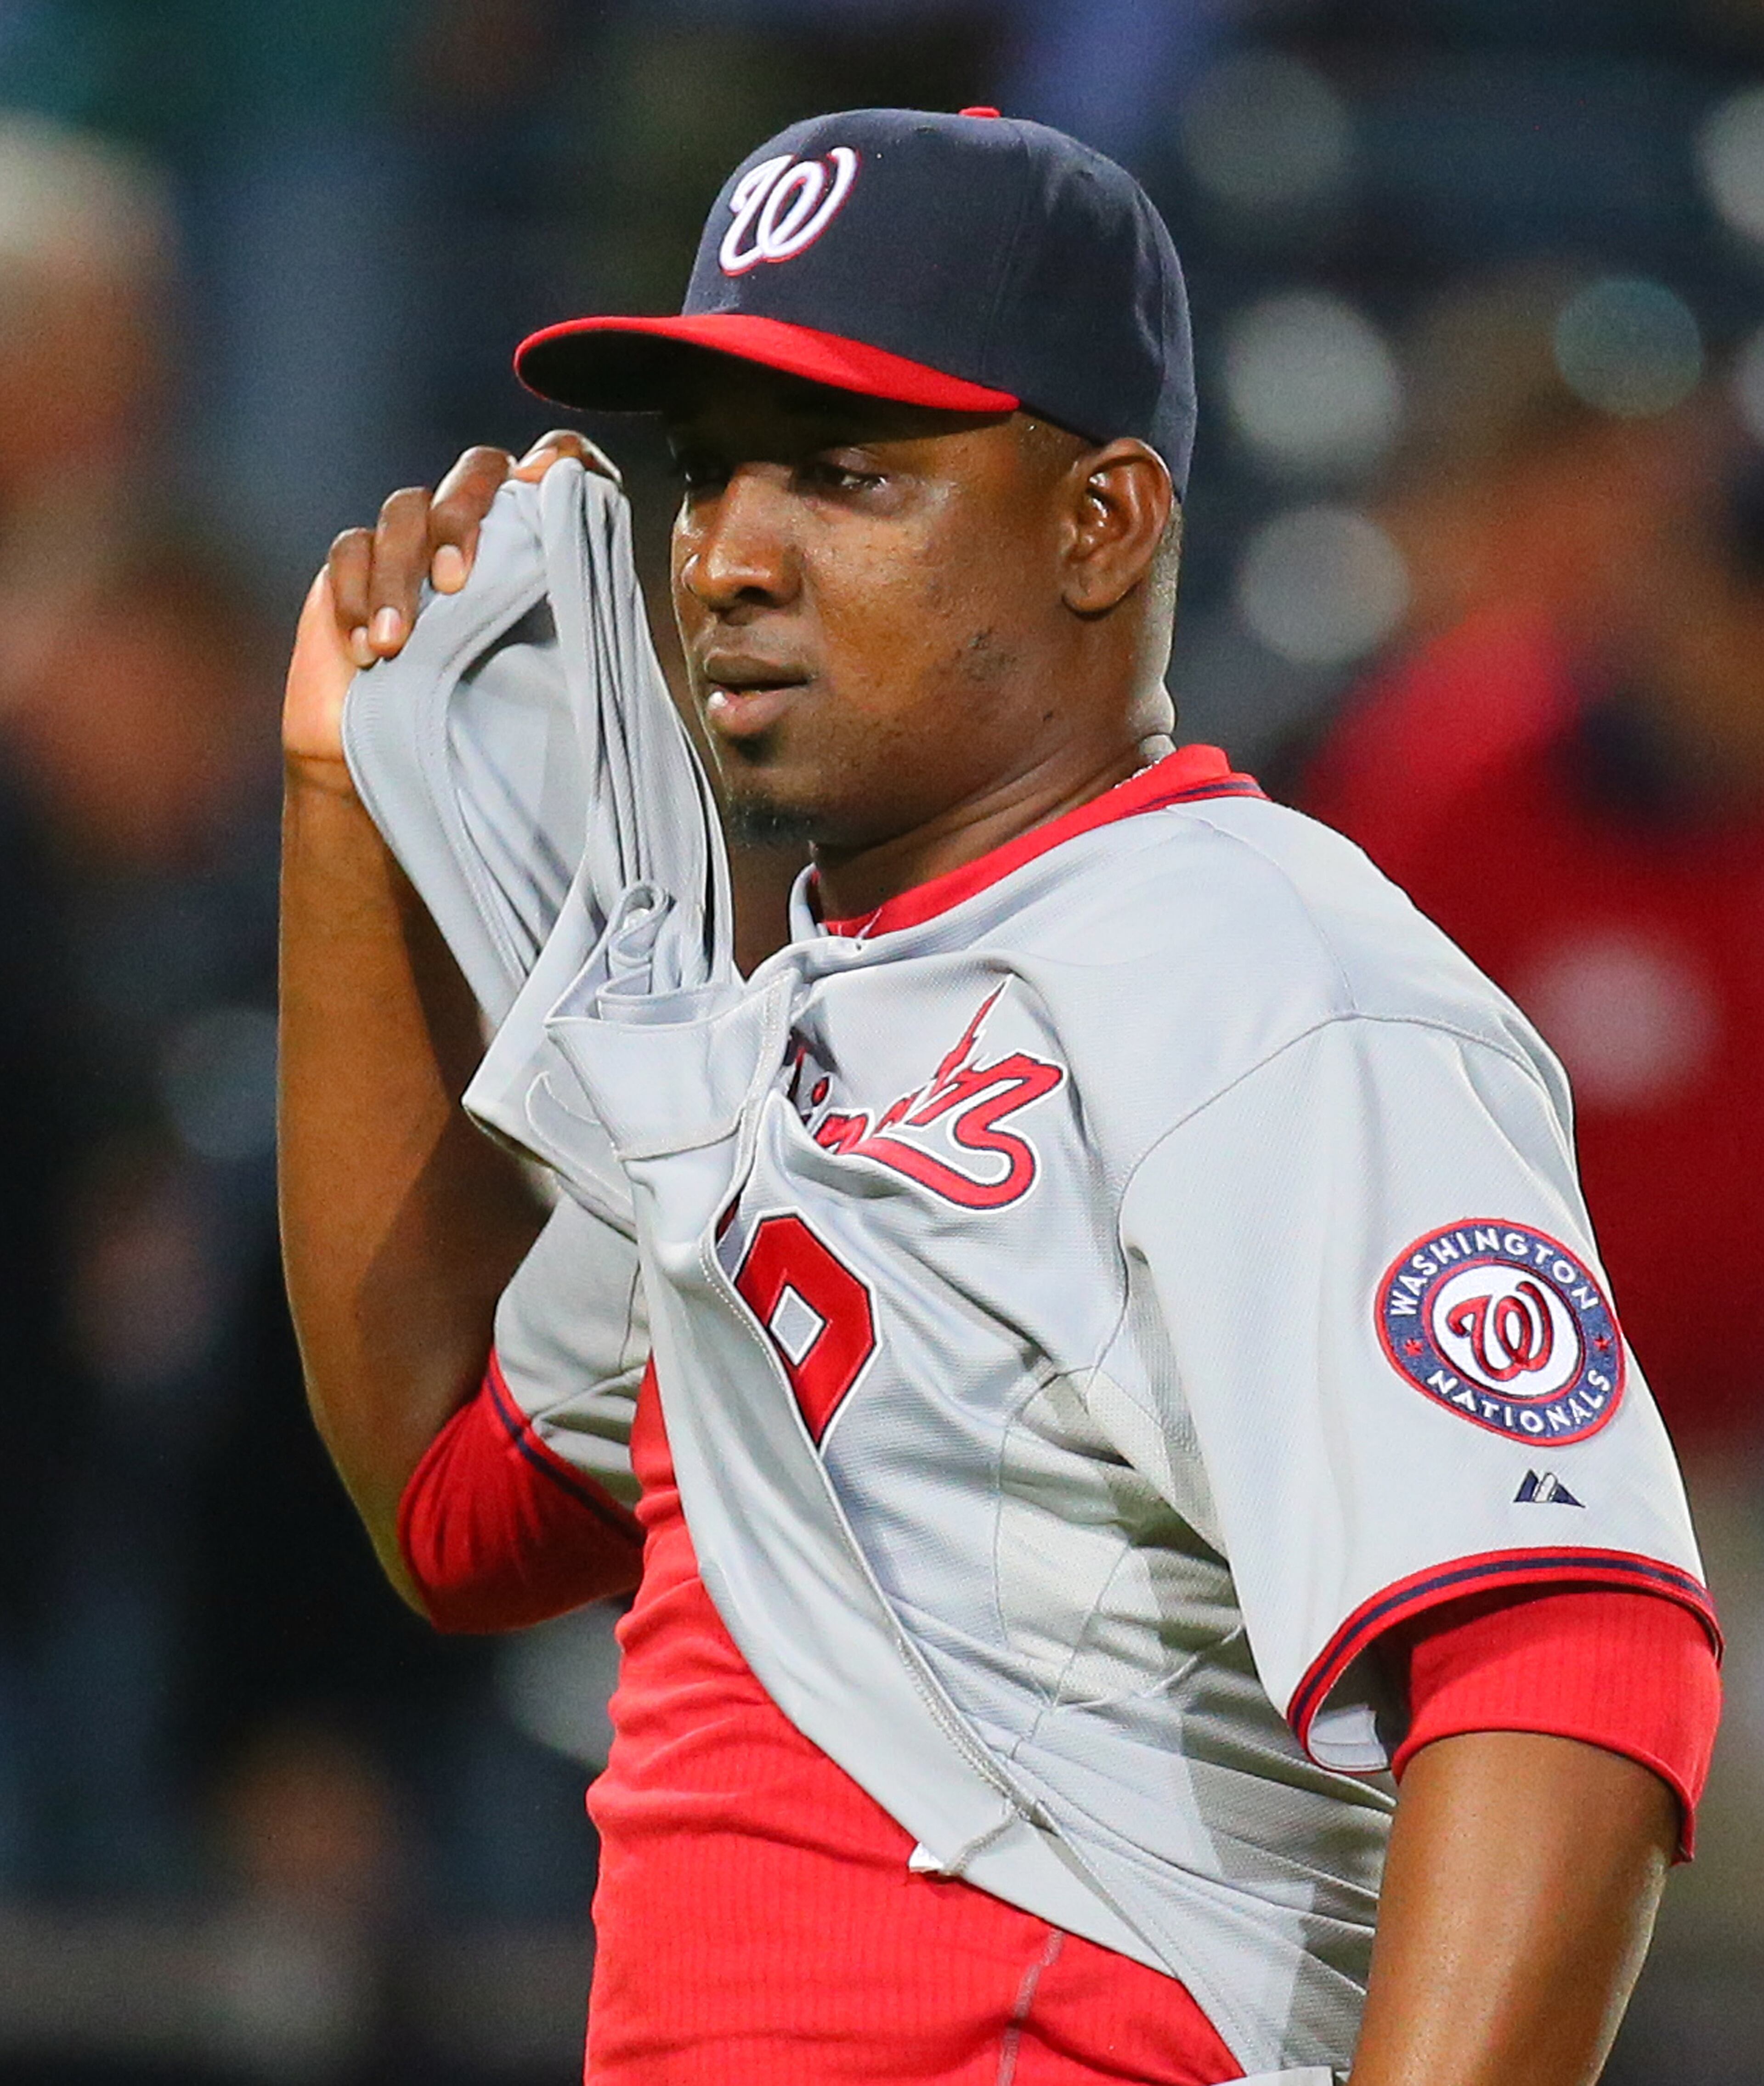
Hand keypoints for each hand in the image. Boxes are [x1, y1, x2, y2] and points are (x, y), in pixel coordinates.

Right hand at [283, 432, 618, 770]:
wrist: (404, 768)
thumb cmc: (485, 726)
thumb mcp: (549, 682)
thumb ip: (571, 625)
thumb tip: (594, 588)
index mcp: (539, 541)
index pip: (562, 464)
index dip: (563, 455)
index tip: (547, 478)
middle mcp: (480, 527)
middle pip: (477, 472)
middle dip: (461, 514)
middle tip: (454, 583)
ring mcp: (414, 541)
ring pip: (405, 509)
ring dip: (398, 576)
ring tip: (395, 644)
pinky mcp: (355, 564)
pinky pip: (351, 549)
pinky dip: (358, 594)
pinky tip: (367, 649)